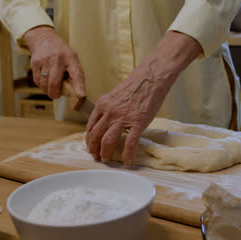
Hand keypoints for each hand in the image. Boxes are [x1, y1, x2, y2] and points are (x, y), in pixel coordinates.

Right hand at [24, 26, 84, 98]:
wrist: (44, 38)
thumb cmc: (61, 53)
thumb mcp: (72, 59)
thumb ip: (74, 73)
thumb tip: (74, 93)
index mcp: (71, 59)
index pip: (77, 73)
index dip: (79, 86)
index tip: (80, 96)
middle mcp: (58, 59)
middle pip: (55, 82)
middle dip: (55, 93)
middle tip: (57, 95)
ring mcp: (45, 60)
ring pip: (44, 84)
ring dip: (47, 90)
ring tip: (51, 87)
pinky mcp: (35, 63)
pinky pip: (37, 81)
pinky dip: (41, 85)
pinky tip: (44, 80)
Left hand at [85, 31, 202, 165]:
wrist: (151, 78)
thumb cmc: (136, 85)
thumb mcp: (116, 94)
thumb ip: (109, 108)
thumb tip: (108, 121)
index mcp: (103, 104)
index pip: (90, 126)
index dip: (89, 139)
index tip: (91, 146)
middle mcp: (110, 112)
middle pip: (96, 135)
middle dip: (94, 149)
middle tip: (96, 157)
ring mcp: (123, 118)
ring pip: (108, 141)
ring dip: (106, 153)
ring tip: (107, 160)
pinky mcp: (138, 122)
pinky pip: (130, 143)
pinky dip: (127, 155)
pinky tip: (127, 162)